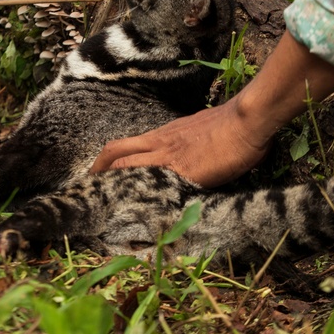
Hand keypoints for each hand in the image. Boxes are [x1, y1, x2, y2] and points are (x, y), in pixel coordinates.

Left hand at [92, 32, 333, 187]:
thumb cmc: (231, 123)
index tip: (99, 174)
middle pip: (116, 152)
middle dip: (97, 171)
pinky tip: (130, 213)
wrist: (246, 120)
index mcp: (164, 134)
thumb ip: (189, 141)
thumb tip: (189, 153)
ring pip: (126, 166)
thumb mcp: (200, 129)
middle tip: (87, 190)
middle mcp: (160, 142)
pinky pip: (152, 184)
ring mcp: (169, 156)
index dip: (108, 160)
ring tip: (97, 204)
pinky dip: (137, 197)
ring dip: (109, 184)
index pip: (126, 145)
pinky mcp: (183, 172)